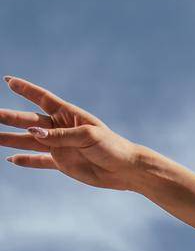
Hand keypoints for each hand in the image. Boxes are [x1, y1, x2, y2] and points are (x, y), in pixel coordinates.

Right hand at [1, 74, 141, 190]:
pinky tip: (11, 159)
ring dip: (10, 139)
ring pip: (29, 141)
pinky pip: (40, 161)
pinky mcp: (62, 163)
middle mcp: (60, 128)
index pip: (42, 98)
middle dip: (9, 118)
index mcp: (68, 114)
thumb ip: (60, 136)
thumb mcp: (87, 137)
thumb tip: (33, 132)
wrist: (126, 170)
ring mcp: (60, 146)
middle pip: (29, 121)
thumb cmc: (112, 146)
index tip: (7, 80)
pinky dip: (26, 161)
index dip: (25, 89)